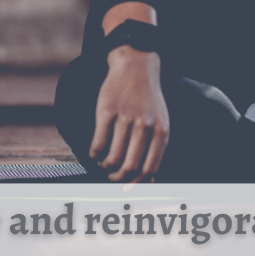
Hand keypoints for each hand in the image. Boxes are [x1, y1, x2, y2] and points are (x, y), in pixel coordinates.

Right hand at [89, 46, 168, 182]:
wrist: (136, 66)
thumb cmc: (148, 100)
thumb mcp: (160, 121)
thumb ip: (156, 148)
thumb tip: (149, 180)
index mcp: (160, 131)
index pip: (149, 170)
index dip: (136, 185)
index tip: (126, 189)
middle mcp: (144, 126)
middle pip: (129, 168)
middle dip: (117, 179)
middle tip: (112, 177)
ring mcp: (125, 119)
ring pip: (111, 160)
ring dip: (104, 168)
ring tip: (103, 163)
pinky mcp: (106, 112)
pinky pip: (98, 145)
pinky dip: (94, 155)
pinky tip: (95, 152)